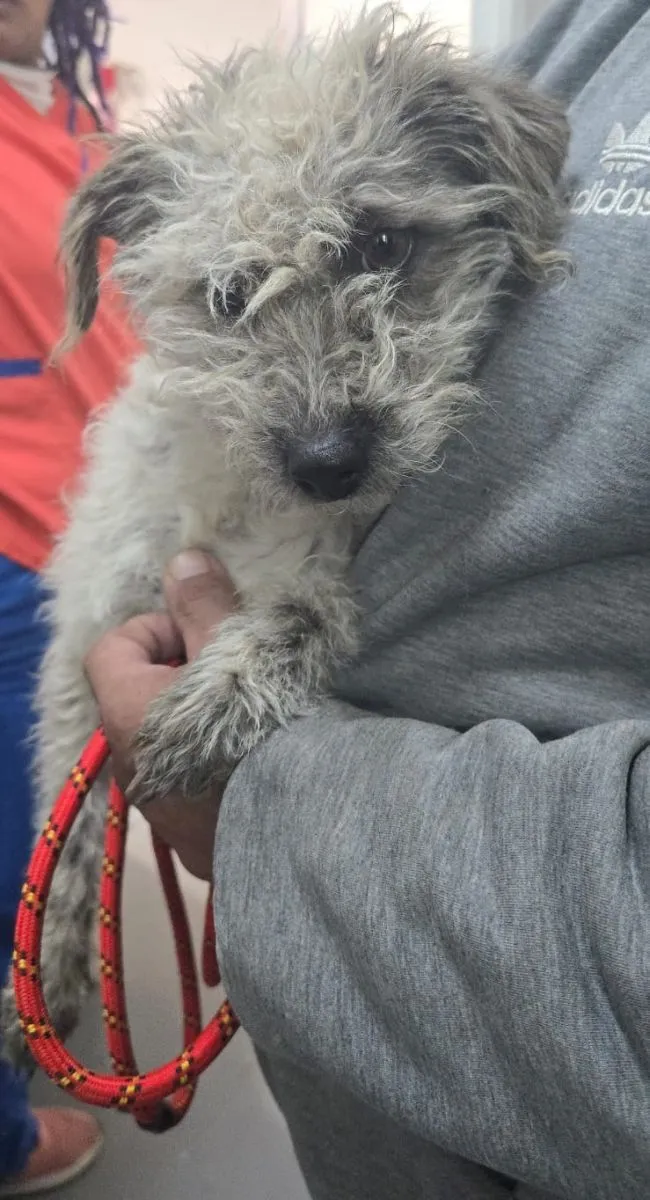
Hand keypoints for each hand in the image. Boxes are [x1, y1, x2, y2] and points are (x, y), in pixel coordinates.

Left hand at [84, 551, 237, 878]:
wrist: (306, 819)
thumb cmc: (263, 721)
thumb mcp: (237, 647)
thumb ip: (204, 605)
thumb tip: (183, 562)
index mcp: (128, 708)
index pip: (111, 648)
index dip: (154, 629)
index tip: (202, 633)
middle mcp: (130, 762)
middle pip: (138, 698)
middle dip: (181, 677)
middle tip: (235, 673)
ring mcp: (159, 807)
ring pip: (165, 746)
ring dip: (196, 725)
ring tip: (252, 720)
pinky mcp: (191, 840)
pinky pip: (191, 791)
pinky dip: (213, 772)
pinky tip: (259, 768)